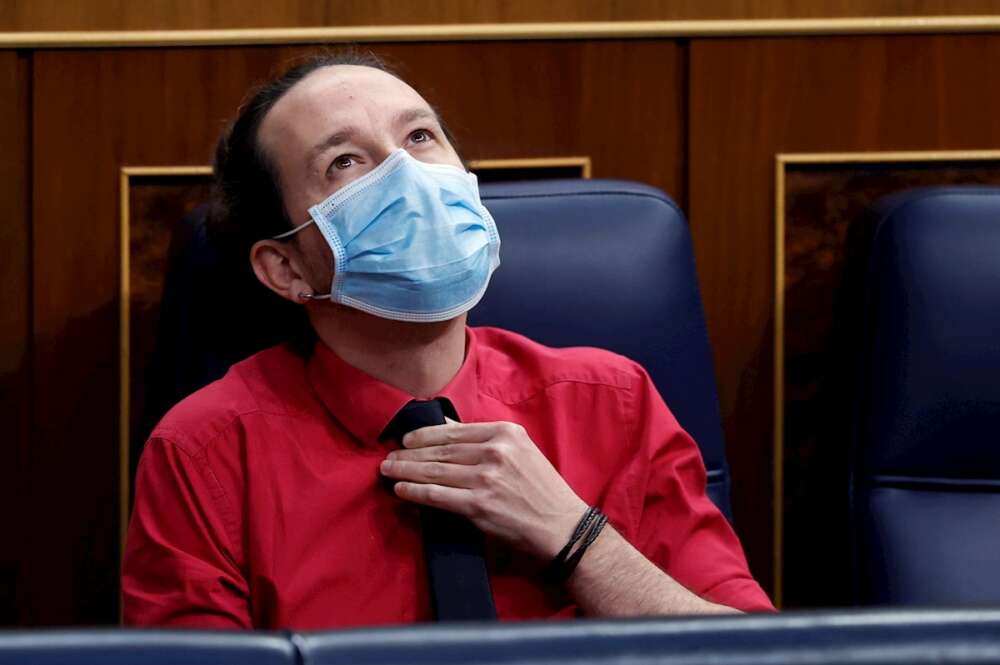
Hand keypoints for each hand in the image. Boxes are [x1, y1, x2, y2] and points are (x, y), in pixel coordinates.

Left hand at [379, 421, 587, 559]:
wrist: (562, 527)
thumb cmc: (541, 489)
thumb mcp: (521, 451)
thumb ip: (485, 438)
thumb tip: (446, 427)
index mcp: (505, 433)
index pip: (453, 431)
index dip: (424, 435)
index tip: (407, 439)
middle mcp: (495, 451)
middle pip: (440, 450)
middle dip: (409, 453)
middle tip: (390, 456)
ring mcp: (486, 478)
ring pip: (434, 470)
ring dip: (405, 470)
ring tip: (388, 470)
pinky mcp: (479, 505)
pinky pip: (437, 495)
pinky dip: (415, 491)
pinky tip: (401, 489)